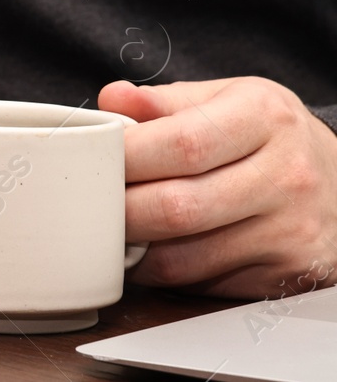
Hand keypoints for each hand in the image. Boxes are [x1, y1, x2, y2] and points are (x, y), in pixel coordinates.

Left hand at [100, 77, 336, 297]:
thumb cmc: (268, 136)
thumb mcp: (227, 99)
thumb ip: (164, 102)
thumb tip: (111, 100)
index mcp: (263, 117)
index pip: (181, 144)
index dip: (125, 158)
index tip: (92, 161)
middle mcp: (286, 175)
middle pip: (178, 207)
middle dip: (120, 210)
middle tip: (92, 204)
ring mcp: (291, 230)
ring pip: (185, 257)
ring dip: (136, 250)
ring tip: (117, 229)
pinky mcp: (288, 274)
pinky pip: (205, 283)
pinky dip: (167, 273)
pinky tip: (156, 251)